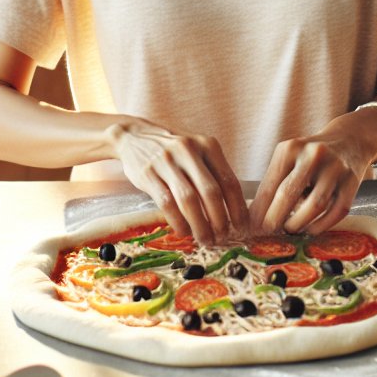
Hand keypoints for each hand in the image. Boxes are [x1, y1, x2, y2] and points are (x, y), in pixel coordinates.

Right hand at [109, 119, 249, 244]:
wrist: (135, 136)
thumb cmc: (174, 150)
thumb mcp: (197, 152)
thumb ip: (213, 173)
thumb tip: (233, 210)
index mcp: (207, 145)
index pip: (229, 181)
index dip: (237, 208)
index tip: (242, 227)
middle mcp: (189, 150)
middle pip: (211, 192)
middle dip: (220, 220)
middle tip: (223, 238)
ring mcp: (167, 161)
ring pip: (189, 200)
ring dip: (200, 225)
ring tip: (206, 240)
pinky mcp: (148, 173)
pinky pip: (166, 203)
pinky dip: (178, 221)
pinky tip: (184, 231)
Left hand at [248, 122, 376, 235]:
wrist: (349, 140)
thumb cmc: (311, 155)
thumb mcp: (290, 157)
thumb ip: (275, 182)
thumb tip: (256, 217)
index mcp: (292, 148)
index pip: (271, 184)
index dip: (260, 209)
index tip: (252, 227)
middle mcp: (314, 155)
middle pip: (289, 193)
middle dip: (275, 218)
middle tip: (268, 232)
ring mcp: (335, 168)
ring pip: (314, 205)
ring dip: (298, 224)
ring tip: (290, 230)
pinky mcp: (352, 182)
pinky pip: (335, 211)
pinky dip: (321, 225)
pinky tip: (310, 229)